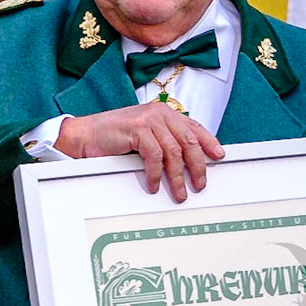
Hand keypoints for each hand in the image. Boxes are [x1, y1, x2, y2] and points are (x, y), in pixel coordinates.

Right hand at [56, 103, 223, 201]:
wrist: (86, 134)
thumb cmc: (112, 137)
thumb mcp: (143, 136)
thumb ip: (162, 141)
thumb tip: (183, 161)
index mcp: (164, 113)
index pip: (193, 128)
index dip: (209, 142)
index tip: (219, 156)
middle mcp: (159, 113)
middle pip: (188, 140)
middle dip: (197, 165)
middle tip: (200, 183)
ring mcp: (148, 120)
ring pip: (174, 151)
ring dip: (178, 176)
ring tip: (179, 192)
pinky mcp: (137, 129)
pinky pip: (154, 155)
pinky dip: (156, 173)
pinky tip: (154, 184)